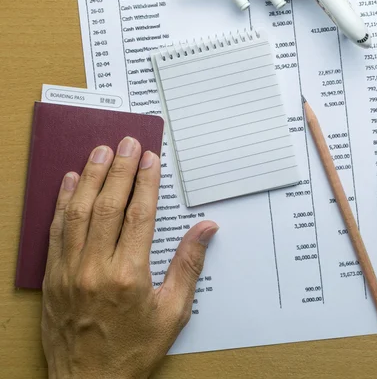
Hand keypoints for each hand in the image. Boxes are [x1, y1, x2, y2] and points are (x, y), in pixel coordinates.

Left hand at [42, 137, 218, 378]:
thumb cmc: (134, 351)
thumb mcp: (173, 312)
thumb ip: (188, 266)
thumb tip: (206, 229)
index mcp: (130, 275)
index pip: (139, 215)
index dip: (146, 182)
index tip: (150, 158)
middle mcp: (96, 268)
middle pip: (108, 206)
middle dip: (120, 170)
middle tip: (128, 143)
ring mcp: (69, 271)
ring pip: (78, 212)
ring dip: (91, 177)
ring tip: (101, 150)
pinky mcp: (52, 278)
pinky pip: (56, 232)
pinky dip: (62, 203)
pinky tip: (70, 181)